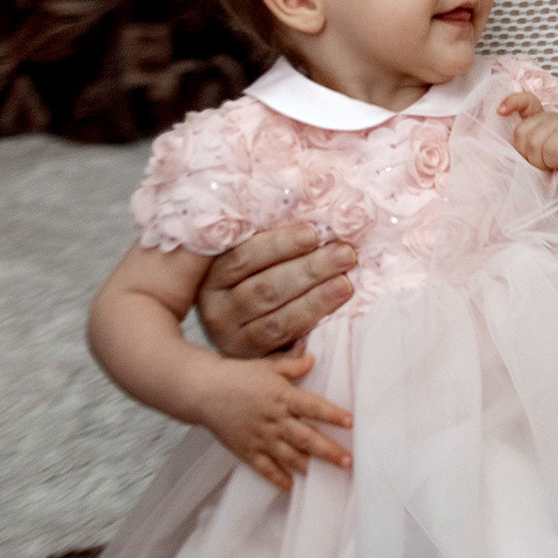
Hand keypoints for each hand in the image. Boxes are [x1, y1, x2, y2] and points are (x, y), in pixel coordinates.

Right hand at [191, 351, 353, 491]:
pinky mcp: (246, 450)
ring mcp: (260, 438)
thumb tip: (314, 358)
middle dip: (329, 451)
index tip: (352, 423)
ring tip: (329, 476)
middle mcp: (275, 419)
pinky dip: (278, 479)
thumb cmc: (238, 375)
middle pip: (307, 438)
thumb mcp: (268, 366)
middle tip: (348, 461)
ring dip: (310, 467)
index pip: (314, 407)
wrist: (204, 391)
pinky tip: (292, 488)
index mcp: (283, 396)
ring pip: (290, 457)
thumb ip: (293, 365)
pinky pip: (265, 468)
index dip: (334, 415)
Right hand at [198, 224, 356, 358]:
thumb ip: (272, 236)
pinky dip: (311, 326)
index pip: (244, 257)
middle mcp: (216, 307)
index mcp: (212, 273)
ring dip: (316, 300)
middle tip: (345, 254)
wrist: (244, 326)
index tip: (313, 233)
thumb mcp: (256, 254)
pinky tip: (335, 311)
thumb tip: (309, 198)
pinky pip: (285, 343)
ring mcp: (231, 337)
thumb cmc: (259, 272)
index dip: (280, 245)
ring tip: (346, 283)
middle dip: (309, 270)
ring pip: (277, 319)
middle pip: (264, 289)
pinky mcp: (253, 359)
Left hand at [499, 93, 557, 172]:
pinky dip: (553, 161)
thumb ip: (521, 144)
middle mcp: (553, 120)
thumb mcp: (531, 159)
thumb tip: (503, 123)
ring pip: (535, 141)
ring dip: (541, 161)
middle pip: (522, 131)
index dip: (513, 102)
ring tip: (554, 165)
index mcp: (541, 122)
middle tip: (543, 164)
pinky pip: (551, 148)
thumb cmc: (554, 176)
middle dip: (527, 154)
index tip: (500, 111)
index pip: (528, 102)